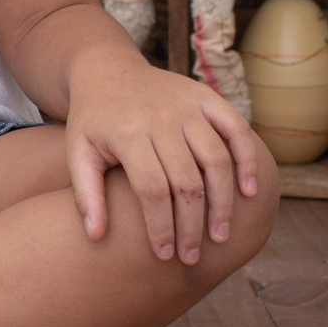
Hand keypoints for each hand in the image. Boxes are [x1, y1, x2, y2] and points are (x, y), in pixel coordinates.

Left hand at [66, 51, 261, 264]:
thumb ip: (86, 195)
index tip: (164, 255)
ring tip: (220, 236)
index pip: (152, 190)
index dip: (161, 227)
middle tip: (192, 257)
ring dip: (223, 201)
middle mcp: (159, 117)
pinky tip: (249, 192)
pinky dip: (247, 158)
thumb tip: (95, 238)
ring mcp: (185, 105)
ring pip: (216, 159)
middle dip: (191, 225)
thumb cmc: (92, 120)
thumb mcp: (78, 152)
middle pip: (186, 181)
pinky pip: (235, 127)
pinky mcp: (204, 96)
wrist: (106, 69)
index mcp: (126, 133)